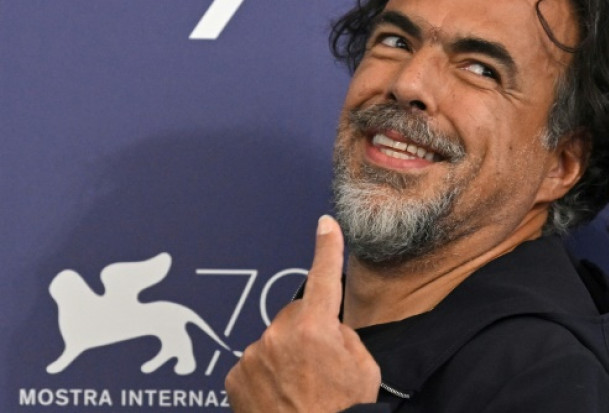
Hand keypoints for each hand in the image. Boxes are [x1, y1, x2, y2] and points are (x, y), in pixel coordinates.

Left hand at [226, 215, 380, 411]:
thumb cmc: (342, 411)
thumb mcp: (364, 369)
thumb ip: (343, 336)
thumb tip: (326, 327)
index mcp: (316, 327)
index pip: (324, 275)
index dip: (327, 247)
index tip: (325, 224)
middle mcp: (278, 334)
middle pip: (296, 315)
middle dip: (307, 331)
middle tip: (320, 367)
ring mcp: (253, 356)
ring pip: (274, 341)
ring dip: (285, 356)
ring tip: (300, 390)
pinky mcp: (234, 377)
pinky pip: (255, 363)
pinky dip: (266, 375)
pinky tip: (280, 397)